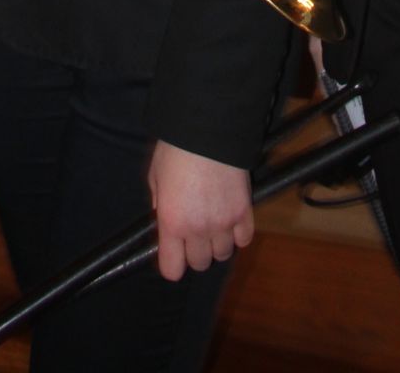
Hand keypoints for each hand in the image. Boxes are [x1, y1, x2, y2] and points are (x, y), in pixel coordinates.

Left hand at [149, 142, 253, 280]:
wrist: (207, 130)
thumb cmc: (175, 150)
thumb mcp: (155, 176)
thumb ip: (159, 202)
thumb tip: (163, 217)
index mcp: (172, 222)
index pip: (173, 270)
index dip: (172, 264)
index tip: (172, 254)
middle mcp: (198, 229)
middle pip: (200, 264)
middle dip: (194, 252)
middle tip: (192, 233)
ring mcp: (223, 223)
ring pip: (222, 254)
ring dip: (216, 244)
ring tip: (213, 225)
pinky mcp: (244, 213)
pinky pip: (244, 240)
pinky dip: (238, 234)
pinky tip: (231, 221)